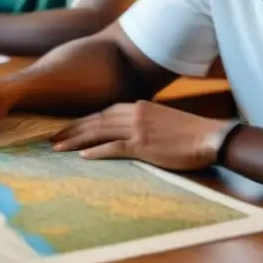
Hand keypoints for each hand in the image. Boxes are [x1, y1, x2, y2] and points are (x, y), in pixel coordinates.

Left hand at [51, 101, 234, 170]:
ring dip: (76, 140)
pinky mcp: (144, 145)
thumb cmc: (189, 132)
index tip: (67, 128)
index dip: (83, 120)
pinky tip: (82, 156)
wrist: (210, 137)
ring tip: (58, 147)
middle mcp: (135, 113)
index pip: (103, 112)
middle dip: (72, 129)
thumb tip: (127, 131)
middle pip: (95, 120)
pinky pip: (114, 147)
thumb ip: (143, 121)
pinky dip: (97, 151)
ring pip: (99, 132)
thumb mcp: (161, 120)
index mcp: (138, 106)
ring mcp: (138, 128)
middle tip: (52, 137)